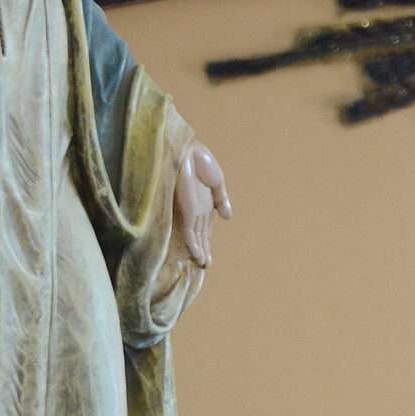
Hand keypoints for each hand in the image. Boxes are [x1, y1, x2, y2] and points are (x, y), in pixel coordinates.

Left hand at [175, 142, 233, 268]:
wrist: (186, 149)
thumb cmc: (199, 160)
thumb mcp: (217, 182)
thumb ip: (222, 199)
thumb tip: (229, 216)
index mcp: (202, 202)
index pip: (203, 225)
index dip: (206, 239)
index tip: (207, 252)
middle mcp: (195, 209)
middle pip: (199, 234)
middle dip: (203, 249)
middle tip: (206, 265)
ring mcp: (190, 211)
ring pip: (194, 237)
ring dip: (200, 252)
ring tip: (204, 266)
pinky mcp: (185, 212)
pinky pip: (189, 234)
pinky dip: (194, 247)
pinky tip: (199, 257)